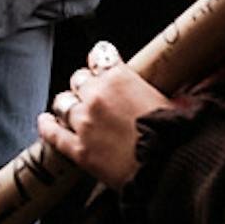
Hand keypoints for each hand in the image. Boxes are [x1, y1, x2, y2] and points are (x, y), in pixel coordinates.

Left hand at [34, 43, 180, 189]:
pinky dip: (46, 126)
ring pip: (62, 102)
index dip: (101, 59)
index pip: (100, 55)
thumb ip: (170, 92)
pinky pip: (52, 134)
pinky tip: (45, 120)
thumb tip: (179, 94)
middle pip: (79, 79)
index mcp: (121, 77)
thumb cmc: (179, 134)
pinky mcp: (78, 151)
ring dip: (68, 103)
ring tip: (73, 108)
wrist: (171, 168)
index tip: (102, 63)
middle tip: (93, 93)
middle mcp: (97, 96)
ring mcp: (84, 123)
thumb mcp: (179, 101)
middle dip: (85, 84)